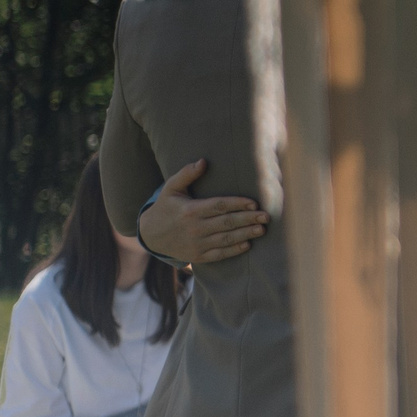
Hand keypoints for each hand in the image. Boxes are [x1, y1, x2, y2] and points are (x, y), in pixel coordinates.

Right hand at [140, 160, 266, 265]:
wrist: (150, 236)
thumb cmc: (165, 208)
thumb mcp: (170, 189)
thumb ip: (186, 174)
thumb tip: (203, 161)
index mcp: (190, 210)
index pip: (219, 206)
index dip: (238, 204)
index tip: (254, 203)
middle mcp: (195, 228)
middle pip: (226, 223)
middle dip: (248, 219)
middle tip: (266, 216)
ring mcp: (197, 243)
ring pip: (226, 239)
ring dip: (246, 234)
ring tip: (262, 229)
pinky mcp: (198, 256)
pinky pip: (219, 254)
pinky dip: (234, 250)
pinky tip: (248, 245)